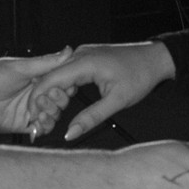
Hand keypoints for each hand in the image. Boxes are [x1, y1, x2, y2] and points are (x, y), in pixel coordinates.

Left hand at [0, 48, 75, 137]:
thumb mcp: (21, 67)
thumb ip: (47, 62)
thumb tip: (68, 51)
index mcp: (33, 78)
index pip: (58, 83)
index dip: (64, 85)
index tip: (66, 85)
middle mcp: (31, 94)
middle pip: (58, 100)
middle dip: (58, 100)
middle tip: (49, 96)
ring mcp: (26, 110)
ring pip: (51, 115)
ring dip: (52, 113)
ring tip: (41, 108)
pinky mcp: (20, 124)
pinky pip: (39, 129)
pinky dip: (44, 126)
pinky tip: (40, 120)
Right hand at [20, 40, 173, 141]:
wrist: (155, 59)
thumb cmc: (140, 76)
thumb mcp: (117, 102)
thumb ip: (91, 118)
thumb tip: (70, 134)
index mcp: (84, 62)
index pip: (50, 80)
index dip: (37, 100)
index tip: (33, 117)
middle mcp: (79, 54)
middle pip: (49, 77)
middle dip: (42, 99)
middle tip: (40, 121)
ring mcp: (82, 54)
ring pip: (57, 74)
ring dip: (51, 94)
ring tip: (51, 114)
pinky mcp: (85, 57)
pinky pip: (66, 71)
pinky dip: (61, 87)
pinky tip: (63, 101)